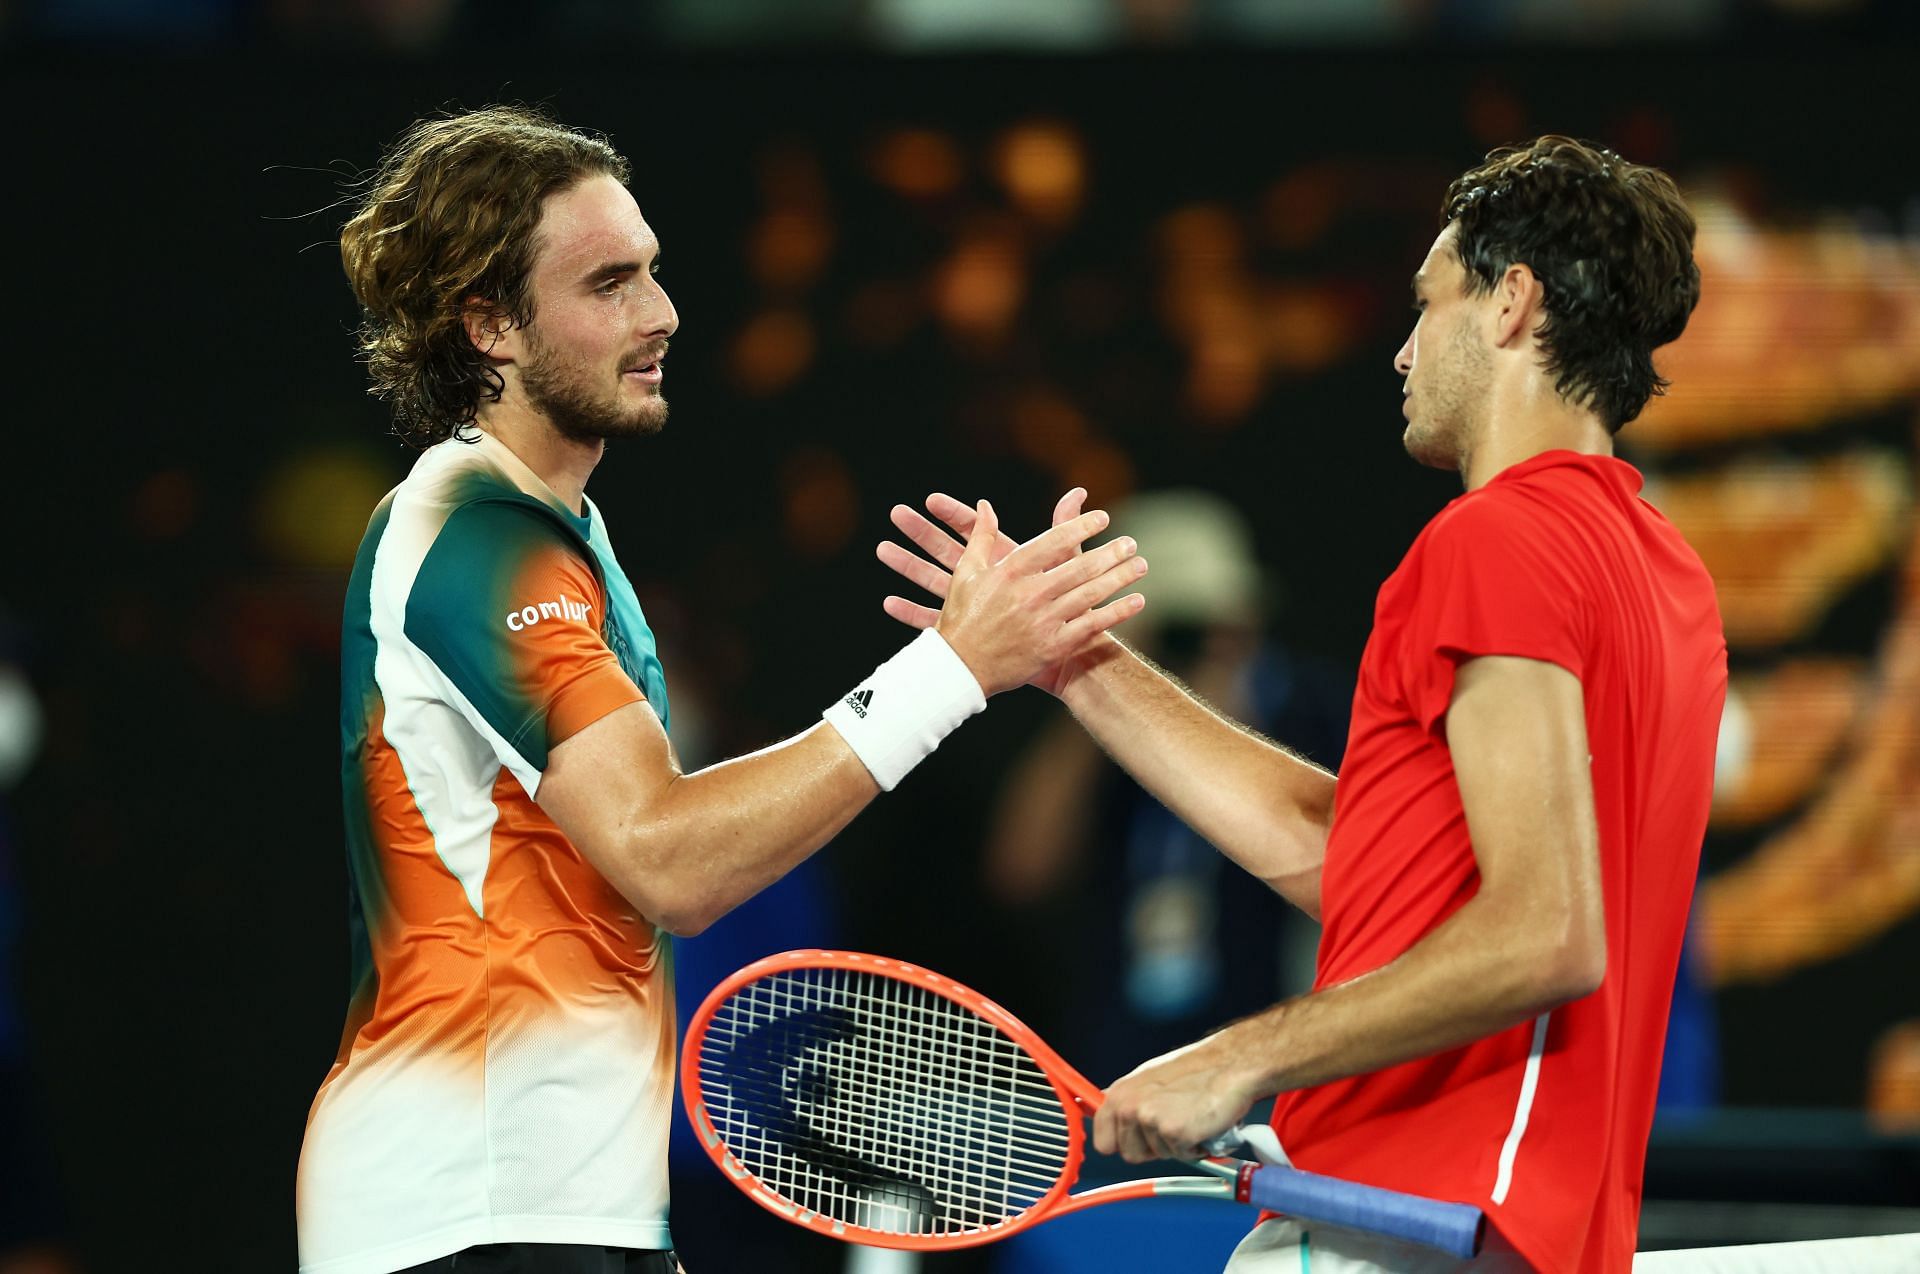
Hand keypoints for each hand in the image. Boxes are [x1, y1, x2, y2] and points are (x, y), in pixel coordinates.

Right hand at [929, 498, 1146, 696]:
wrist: (960, 669)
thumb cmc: (962, 619)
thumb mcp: (966, 574)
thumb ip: (980, 537)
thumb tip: (986, 504)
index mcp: (1009, 573)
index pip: (1053, 542)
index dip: (1081, 528)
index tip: (1103, 518)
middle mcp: (1029, 595)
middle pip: (1080, 568)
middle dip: (1110, 553)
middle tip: (1131, 543)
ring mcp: (1043, 622)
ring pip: (1090, 595)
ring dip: (1119, 578)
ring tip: (1140, 565)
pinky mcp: (1052, 647)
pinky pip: (1092, 627)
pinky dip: (1117, 613)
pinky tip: (1137, 602)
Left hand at [1093, 1034, 1259, 1164]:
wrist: (1231, 1065)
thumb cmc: (1197, 1071)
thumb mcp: (1150, 1079)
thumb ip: (1131, 1100)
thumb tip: (1115, 1117)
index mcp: (1120, 1093)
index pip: (1103, 1141)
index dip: (1123, 1145)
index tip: (1138, 1141)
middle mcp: (1129, 1106)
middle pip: (1130, 1155)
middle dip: (1152, 1148)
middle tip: (1173, 1125)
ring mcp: (1150, 1120)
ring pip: (1159, 1156)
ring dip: (1177, 1145)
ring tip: (1191, 1118)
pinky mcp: (1174, 1133)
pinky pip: (1183, 1156)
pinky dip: (1196, 1146)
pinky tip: (1203, 1123)